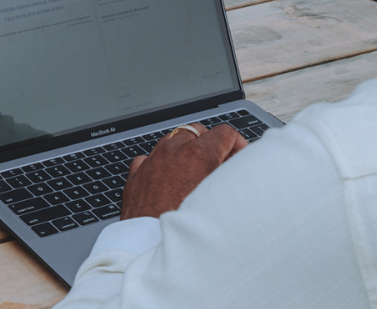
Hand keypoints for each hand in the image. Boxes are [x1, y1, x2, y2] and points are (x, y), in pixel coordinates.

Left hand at [120, 123, 247, 219]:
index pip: (224, 133)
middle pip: (198, 131)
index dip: (237, 144)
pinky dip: (162, 163)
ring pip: (173, 140)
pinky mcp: (137, 175)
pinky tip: (168, 179)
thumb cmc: (186, 226)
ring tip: (195, 171)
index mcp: (197, 154)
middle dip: (211, 143)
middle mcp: (172, 151)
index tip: (240, 156)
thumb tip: (237, 166)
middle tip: (220, 163)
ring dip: (186, 150)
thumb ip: (229, 174)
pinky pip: (151, 158)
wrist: (149, 245)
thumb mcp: (220, 197)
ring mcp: (152, 160)